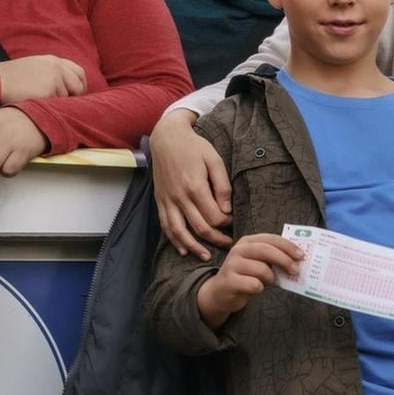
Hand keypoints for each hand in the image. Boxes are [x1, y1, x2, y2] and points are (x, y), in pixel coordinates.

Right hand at [0, 55, 87, 104]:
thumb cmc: (9, 78)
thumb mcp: (33, 68)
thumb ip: (50, 73)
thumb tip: (64, 86)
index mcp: (53, 60)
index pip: (78, 72)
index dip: (78, 85)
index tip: (74, 95)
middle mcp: (57, 67)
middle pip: (78, 85)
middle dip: (75, 96)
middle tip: (65, 106)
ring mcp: (54, 78)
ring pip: (67, 97)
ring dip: (58, 103)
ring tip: (42, 105)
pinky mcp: (50, 90)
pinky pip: (57, 105)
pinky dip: (50, 109)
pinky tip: (39, 108)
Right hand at [151, 110, 233, 259]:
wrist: (167, 138)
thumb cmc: (194, 147)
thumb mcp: (214, 160)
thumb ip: (222, 186)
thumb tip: (227, 209)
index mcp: (195, 186)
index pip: (214, 216)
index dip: (226, 223)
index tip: (233, 222)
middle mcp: (179, 197)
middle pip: (199, 228)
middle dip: (216, 239)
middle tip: (229, 244)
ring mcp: (168, 200)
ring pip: (180, 232)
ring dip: (193, 247)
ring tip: (205, 256)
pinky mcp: (160, 201)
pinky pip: (165, 226)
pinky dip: (174, 240)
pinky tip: (183, 249)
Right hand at [195, 234, 304, 329]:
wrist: (220, 293)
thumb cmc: (245, 276)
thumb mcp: (258, 262)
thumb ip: (273, 258)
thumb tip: (296, 261)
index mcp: (248, 242)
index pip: (271, 239)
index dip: (288, 246)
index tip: (301, 255)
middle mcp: (238, 250)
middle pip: (266, 251)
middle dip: (284, 260)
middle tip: (295, 270)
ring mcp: (232, 265)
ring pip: (262, 269)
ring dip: (270, 278)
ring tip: (266, 282)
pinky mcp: (229, 281)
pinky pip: (254, 284)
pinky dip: (259, 288)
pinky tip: (255, 289)